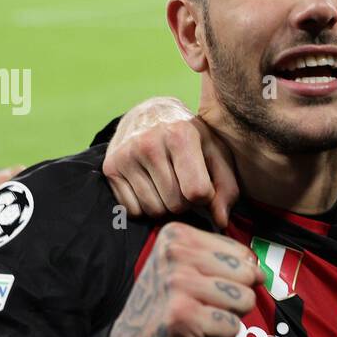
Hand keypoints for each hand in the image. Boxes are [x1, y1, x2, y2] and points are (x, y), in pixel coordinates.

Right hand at [103, 97, 240, 226]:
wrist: (150, 113)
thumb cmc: (191, 137)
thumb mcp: (216, 153)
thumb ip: (226, 188)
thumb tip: (221, 222)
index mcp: (180, 135)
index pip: (197, 192)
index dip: (205, 196)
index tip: (203, 184)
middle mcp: (149, 143)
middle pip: (176, 204)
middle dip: (185, 202)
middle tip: (184, 184)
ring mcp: (126, 155)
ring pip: (154, 210)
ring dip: (165, 206)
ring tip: (168, 184)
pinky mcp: (110, 167)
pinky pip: (133, 210)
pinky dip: (144, 206)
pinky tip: (150, 186)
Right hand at [109, 223, 261, 336]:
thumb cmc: (165, 306)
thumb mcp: (187, 268)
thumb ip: (225, 260)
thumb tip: (260, 271)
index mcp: (177, 234)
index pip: (242, 253)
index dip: (233, 278)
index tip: (201, 287)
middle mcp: (175, 254)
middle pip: (247, 275)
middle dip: (234, 298)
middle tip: (201, 306)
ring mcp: (177, 284)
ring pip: (244, 301)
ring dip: (227, 318)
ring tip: (197, 319)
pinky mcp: (182, 317)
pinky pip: (233, 327)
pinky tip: (193, 334)